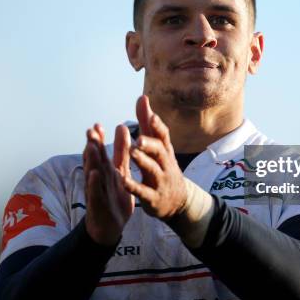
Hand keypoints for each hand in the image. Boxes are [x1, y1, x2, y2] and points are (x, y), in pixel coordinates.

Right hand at [83, 123, 133, 245]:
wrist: (110, 227)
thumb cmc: (114, 198)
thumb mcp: (120, 173)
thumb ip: (121, 152)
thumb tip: (122, 127)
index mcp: (105, 171)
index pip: (100, 152)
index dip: (98, 139)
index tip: (98, 125)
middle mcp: (98, 179)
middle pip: (93, 160)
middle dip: (92, 145)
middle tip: (91, 130)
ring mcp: (96, 192)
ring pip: (92, 174)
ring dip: (91, 161)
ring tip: (91, 147)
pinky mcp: (98, 205)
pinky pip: (95, 193)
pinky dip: (94, 184)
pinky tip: (94, 174)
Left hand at [122, 95, 187, 219]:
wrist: (177, 202)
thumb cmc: (164, 168)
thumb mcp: (158, 147)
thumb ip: (148, 124)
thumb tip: (142, 97)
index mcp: (164, 151)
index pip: (164, 136)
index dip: (158, 127)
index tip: (152, 116)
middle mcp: (164, 164)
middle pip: (159, 151)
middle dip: (150, 144)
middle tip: (138, 138)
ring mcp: (160, 181)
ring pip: (152, 169)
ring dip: (142, 161)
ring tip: (132, 152)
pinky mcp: (152, 198)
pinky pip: (143, 192)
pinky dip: (133, 186)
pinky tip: (122, 180)